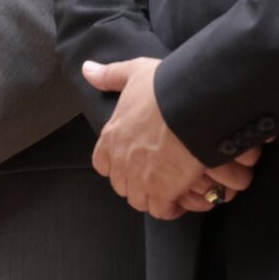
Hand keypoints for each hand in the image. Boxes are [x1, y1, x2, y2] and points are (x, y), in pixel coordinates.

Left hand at [82, 59, 264, 219]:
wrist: (191, 104)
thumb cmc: (164, 87)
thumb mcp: (133, 72)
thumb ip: (109, 75)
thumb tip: (87, 69)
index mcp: (112, 135)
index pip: (102, 162)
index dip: (115, 164)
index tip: (130, 161)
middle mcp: (122, 160)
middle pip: (121, 184)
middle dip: (135, 182)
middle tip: (155, 175)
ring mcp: (140, 178)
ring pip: (139, 199)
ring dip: (152, 197)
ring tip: (169, 189)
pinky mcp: (163, 191)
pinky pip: (160, 210)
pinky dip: (169, 208)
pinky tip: (180, 199)